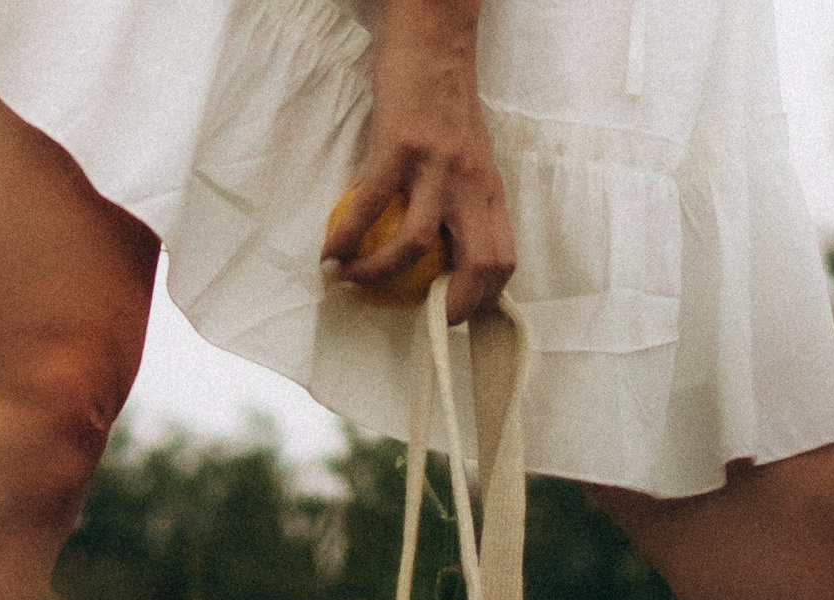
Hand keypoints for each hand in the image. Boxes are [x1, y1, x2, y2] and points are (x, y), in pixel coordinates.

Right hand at [322, 1, 514, 325]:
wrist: (432, 43)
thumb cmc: (444, 101)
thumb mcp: (468, 157)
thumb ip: (463, 200)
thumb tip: (441, 249)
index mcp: (490, 190)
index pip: (503, 258)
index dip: (483, 299)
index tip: (451, 317)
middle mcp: (473, 184)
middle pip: (480, 263)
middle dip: (451, 307)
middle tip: (416, 322)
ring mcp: (438, 167)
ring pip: (417, 243)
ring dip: (381, 275)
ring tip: (353, 283)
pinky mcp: (401, 148)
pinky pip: (370, 206)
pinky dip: (347, 239)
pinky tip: (330, 255)